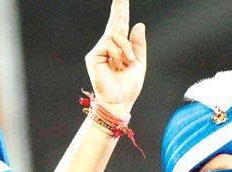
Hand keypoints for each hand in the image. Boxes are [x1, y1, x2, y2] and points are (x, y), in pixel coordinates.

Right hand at [85, 0, 145, 115]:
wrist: (119, 102)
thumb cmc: (128, 87)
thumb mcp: (138, 64)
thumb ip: (138, 45)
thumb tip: (138, 24)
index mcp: (118, 49)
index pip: (120, 27)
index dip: (121, 12)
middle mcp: (107, 47)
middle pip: (114, 23)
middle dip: (119, 7)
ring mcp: (98, 51)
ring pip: (116, 36)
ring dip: (126, 49)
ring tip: (126, 64)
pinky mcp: (93, 56)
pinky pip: (110, 45)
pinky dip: (119, 54)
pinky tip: (118, 65)